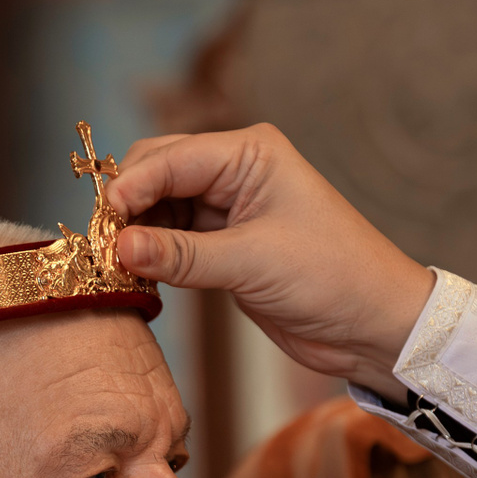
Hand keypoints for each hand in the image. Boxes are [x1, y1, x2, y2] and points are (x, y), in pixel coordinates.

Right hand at [107, 124, 435, 397]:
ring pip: (160, 209)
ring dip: (137, 234)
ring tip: (118, 266)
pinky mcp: (225, 246)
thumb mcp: (252, 263)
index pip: (170, 157)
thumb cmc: (332, 277)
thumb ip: (181, 255)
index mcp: (250, 153)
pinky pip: (173, 241)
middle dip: (128, 206)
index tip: (103, 225)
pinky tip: (139, 275)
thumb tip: (119, 248)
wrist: (373, 324)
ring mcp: (229, 209)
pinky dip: (153, 256)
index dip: (131, 188)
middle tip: (105, 247)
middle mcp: (236, 171)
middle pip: (156, 173)